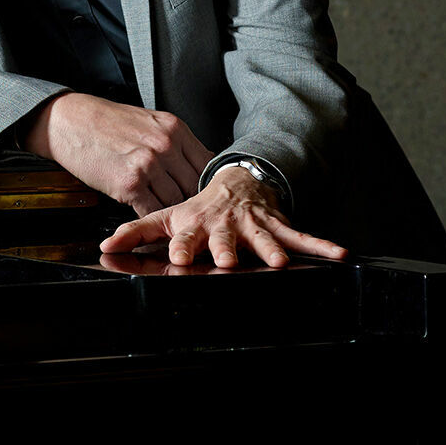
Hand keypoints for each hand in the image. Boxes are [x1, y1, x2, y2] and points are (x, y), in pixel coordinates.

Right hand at [24, 92, 211, 214]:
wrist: (69, 121)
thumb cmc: (105, 121)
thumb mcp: (149, 121)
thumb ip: (175, 142)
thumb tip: (198, 164)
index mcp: (174, 128)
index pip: (207, 164)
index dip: (206, 183)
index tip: (202, 193)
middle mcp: (165, 146)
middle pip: (194, 186)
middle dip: (189, 200)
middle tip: (184, 209)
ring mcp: (148, 166)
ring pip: (175, 202)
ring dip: (170, 211)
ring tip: (166, 216)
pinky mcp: (129, 185)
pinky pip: (152, 211)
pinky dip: (150, 218)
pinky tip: (146, 216)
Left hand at [99, 164, 347, 267]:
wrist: (234, 182)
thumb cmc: (196, 208)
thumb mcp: (164, 217)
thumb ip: (135, 232)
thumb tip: (104, 247)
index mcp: (195, 224)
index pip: (185, 237)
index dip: (182, 247)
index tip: (178, 259)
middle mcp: (225, 225)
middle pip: (226, 239)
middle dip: (228, 250)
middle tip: (228, 261)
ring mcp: (253, 225)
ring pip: (263, 239)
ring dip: (271, 250)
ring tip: (278, 263)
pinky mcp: (278, 226)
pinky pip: (302, 238)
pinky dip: (321, 245)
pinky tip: (341, 255)